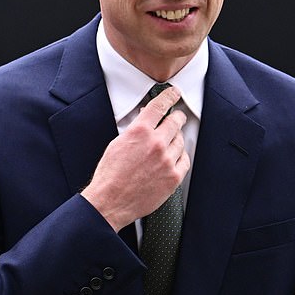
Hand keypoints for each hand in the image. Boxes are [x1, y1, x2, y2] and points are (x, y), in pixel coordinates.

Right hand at [81, 86, 189, 231]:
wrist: (110, 201)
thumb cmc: (110, 174)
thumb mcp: (118, 143)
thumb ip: (136, 129)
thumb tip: (146, 119)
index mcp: (139, 131)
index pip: (159, 106)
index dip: (169, 96)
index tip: (175, 93)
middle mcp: (156, 143)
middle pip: (175, 121)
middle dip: (177, 117)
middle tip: (177, 117)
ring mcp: (166, 161)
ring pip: (180, 141)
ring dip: (176, 139)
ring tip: (168, 144)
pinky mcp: (173, 177)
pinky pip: (184, 160)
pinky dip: (180, 157)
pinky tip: (173, 158)